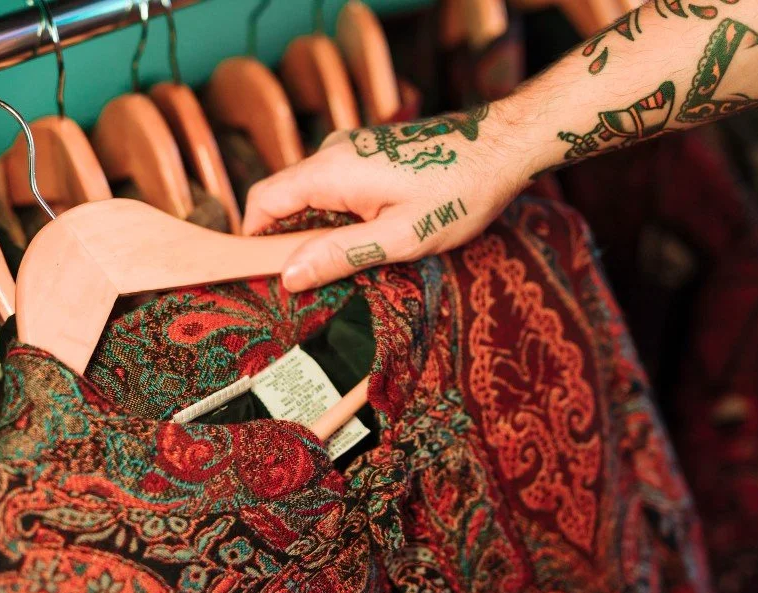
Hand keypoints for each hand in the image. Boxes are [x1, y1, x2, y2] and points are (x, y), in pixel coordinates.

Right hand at [242, 104, 528, 291]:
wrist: (503, 146)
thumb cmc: (460, 191)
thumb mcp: (401, 236)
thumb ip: (340, 254)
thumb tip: (289, 276)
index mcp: (331, 171)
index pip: (262, 202)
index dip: (254, 241)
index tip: (268, 276)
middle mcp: (333, 152)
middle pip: (284, 200)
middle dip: (293, 242)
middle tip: (322, 280)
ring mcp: (352, 149)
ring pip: (312, 196)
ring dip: (323, 231)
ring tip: (361, 259)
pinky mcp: (369, 153)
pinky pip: (336, 187)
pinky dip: (342, 215)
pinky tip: (377, 235)